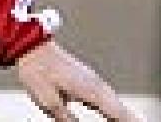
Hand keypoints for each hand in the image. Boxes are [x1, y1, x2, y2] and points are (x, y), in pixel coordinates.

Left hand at [15, 40, 142, 120]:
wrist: (31, 46)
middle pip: (123, 111)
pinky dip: (114, 111)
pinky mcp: (88, 81)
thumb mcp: (48, 100)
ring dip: (122, 117)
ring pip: (117, 105)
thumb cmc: (37, 71)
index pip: (120, 115)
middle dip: (130, 121)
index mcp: (92, 91)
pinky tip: (114, 117)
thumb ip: (65, 118)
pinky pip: (108, 100)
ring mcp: (95, 82)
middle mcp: (99, 86)